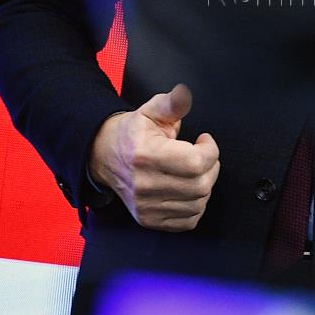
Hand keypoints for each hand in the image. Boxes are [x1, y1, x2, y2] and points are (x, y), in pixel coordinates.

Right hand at [88, 84, 219, 230]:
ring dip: (204, 186)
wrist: (104, 155)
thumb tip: (183, 94)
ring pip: (197, 204)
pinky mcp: (148, 219)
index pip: (195, 162)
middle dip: (211, 168)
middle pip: (200, 185)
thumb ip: (171, 103)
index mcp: (146, 155)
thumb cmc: (132, 133)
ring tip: (194, 172)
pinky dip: (195, 206)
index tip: (204, 141)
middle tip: (202, 156)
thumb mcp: (150, 111)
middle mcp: (144, 184)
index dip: (210, 150)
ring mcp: (145, 206)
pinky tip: (187, 189)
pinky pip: (187, 221)